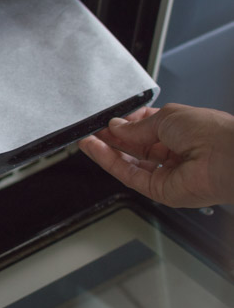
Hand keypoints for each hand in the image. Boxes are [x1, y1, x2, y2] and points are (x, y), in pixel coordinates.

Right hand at [78, 104, 233, 206]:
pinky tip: (96, 150)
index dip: (123, 125)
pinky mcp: (160, 190)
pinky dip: (110, 163)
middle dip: (111, 139)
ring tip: (87, 141)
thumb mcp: (166, 117)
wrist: (228, 157)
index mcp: (179, 131)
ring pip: (129, 164)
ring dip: (106, 152)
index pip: (144, 129)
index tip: (105, 121)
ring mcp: (166, 173)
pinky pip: (130, 176)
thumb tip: (116, 126)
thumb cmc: (211, 132)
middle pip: (134, 147)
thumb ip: (136, 125)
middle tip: (91, 131)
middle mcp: (174, 153)